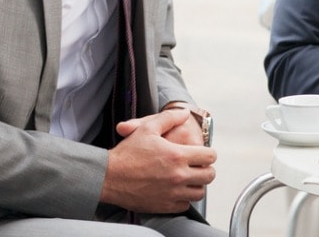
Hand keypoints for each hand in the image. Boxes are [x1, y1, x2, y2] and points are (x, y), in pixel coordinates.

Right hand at [99, 110, 216, 213]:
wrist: (109, 177)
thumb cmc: (127, 152)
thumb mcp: (147, 128)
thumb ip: (169, 118)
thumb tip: (184, 112)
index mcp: (177, 156)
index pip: (209, 157)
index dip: (208, 153)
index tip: (202, 154)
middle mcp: (178, 176)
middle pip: (209, 176)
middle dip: (206, 170)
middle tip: (198, 166)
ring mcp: (172, 193)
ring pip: (199, 193)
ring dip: (196, 185)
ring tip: (188, 179)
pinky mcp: (165, 206)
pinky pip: (185, 205)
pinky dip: (183, 198)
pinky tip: (175, 190)